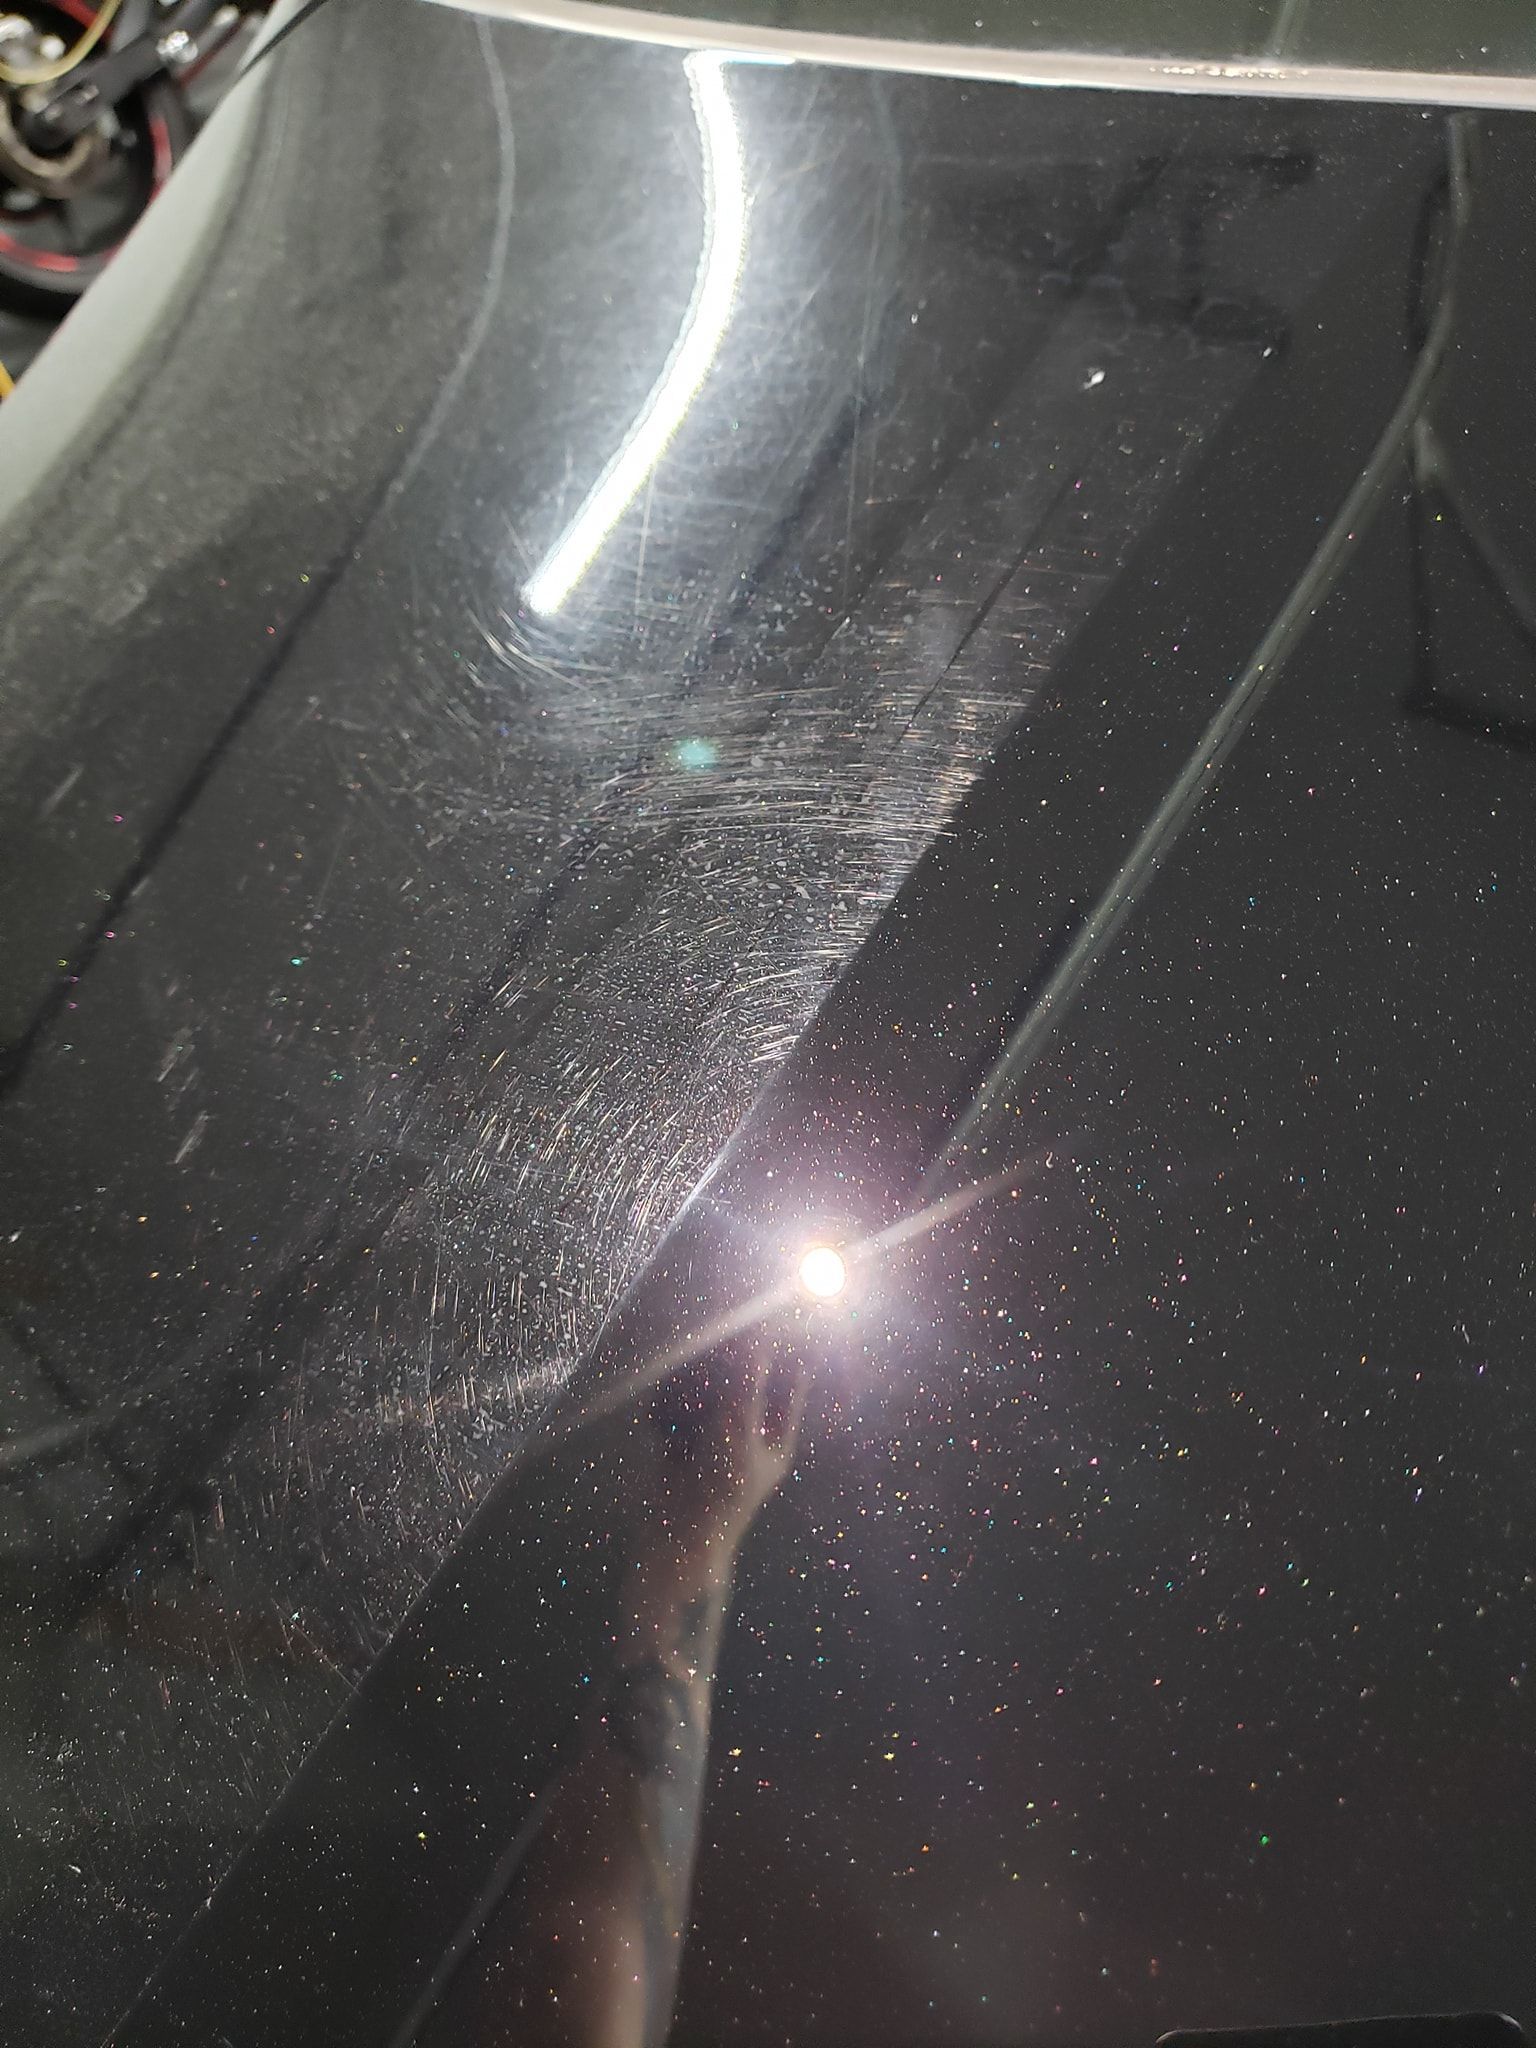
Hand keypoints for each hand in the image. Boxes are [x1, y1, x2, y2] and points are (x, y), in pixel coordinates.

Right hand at [621, 1336, 806, 1662]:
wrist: (674, 1540)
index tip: (770, 1320)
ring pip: (708, 1390)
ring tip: (685, 1397)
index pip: (789, 1381)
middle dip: (725, 1367)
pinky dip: (671, 1408)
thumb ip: (747, 1379)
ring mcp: (714, 1437)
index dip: (782, 1350)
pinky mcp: (681, 1443)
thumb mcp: (739, 1428)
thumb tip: (758, 1334)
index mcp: (777, 1435)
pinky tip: (664, 1421)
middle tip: (715, 1351)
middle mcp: (748, 1431)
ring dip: (694, 1387)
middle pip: (744, 1379)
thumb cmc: (721, 1489)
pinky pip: (679, 1408)